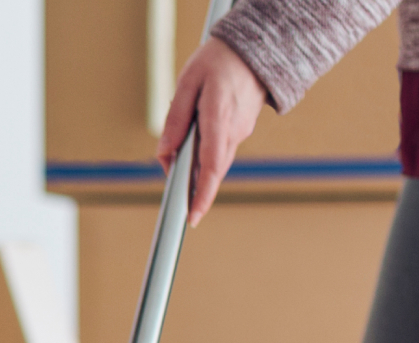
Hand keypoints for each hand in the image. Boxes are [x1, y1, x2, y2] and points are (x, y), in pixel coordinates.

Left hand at [156, 38, 265, 224]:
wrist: (255, 50)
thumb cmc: (218, 61)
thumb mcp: (188, 81)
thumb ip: (175, 117)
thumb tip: (164, 152)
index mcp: (219, 115)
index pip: (211, 164)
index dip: (202, 194)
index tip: (192, 216)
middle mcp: (233, 130)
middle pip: (211, 170)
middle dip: (191, 186)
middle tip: (173, 188)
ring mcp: (239, 132)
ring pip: (214, 162)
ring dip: (194, 168)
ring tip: (174, 157)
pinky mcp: (239, 131)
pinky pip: (218, 151)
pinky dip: (202, 156)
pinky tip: (189, 146)